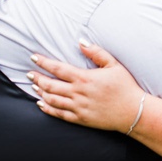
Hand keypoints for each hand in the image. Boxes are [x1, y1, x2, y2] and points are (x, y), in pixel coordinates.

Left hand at [29, 41, 144, 132]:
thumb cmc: (125, 86)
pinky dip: (47, 108)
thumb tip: (81, 42)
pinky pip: (58, 114)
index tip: (33, 58)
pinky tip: (41, 103)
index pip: (57, 68)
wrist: (132, 111)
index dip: (43, 62)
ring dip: (40, 92)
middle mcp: (78, 93)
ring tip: (34, 86)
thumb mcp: (114, 64)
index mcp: (84, 78)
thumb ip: (96, 52)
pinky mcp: (80, 119)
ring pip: (52, 99)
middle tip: (29, 73)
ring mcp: (78, 107)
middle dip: (37, 78)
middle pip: (50, 85)